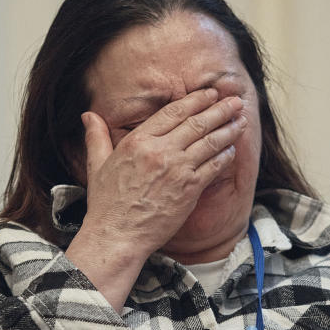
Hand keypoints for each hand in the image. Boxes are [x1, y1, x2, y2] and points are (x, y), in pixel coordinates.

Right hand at [79, 88, 247, 258]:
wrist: (118, 236)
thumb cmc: (106, 203)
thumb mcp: (96, 164)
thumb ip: (96, 136)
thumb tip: (88, 115)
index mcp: (138, 141)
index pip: (173, 112)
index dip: (196, 100)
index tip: (210, 94)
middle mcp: (160, 151)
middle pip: (197, 123)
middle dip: (219, 109)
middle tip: (235, 100)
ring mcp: (177, 170)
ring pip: (210, 142)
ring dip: (228, 129)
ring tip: (241, 119)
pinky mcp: (190, 189)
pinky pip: (213, 167)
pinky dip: (225, 156)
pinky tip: (232, 149)